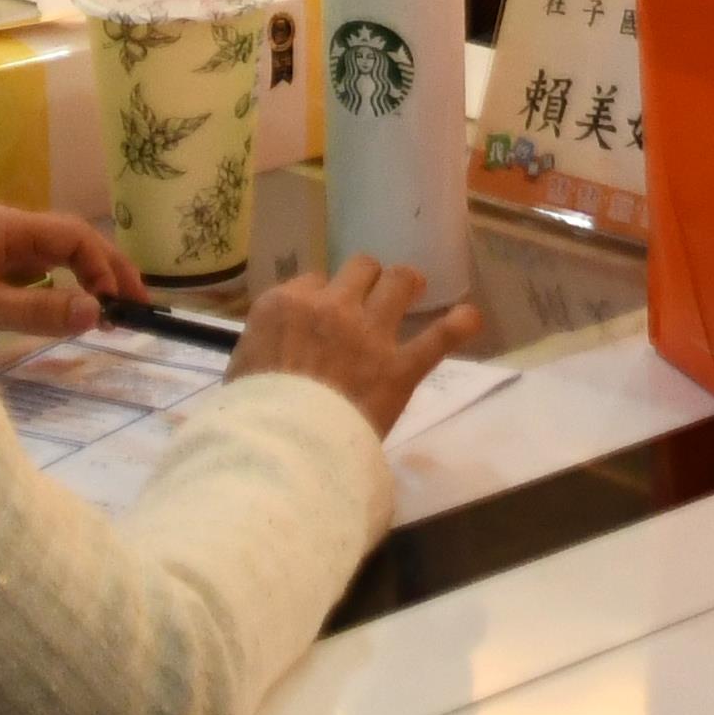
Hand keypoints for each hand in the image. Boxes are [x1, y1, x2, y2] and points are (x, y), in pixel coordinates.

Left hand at [0, 202, 134, 347]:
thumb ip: (40, 310)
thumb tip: (99, 311)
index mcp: (3, 225)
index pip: (71, 234)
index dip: (104, 265)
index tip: (123, 303)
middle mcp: (1, 229)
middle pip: (67, 242)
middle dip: (104, 271)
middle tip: (137, 308)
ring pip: (51, 260)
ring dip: (83, 282)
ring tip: (111, 316)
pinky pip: (31, 276)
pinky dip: (57, 292)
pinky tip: (70, 314)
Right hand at [224, 253, 484, 437]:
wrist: (281, 446)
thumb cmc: (252, 414)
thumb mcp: (242, 369)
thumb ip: (263, 349)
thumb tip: (273, 354)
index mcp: (285, 305)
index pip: (310, 280)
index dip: (320, 295)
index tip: (322, 314)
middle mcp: (330, 307)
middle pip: (359, 268)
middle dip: (366, 279)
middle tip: (370, 296)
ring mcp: (369, 333)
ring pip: (399, 281)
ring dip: (407, 283)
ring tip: (414, 288)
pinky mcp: (399, 367)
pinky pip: (438, 338)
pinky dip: (458, 326)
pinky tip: (471, 318)